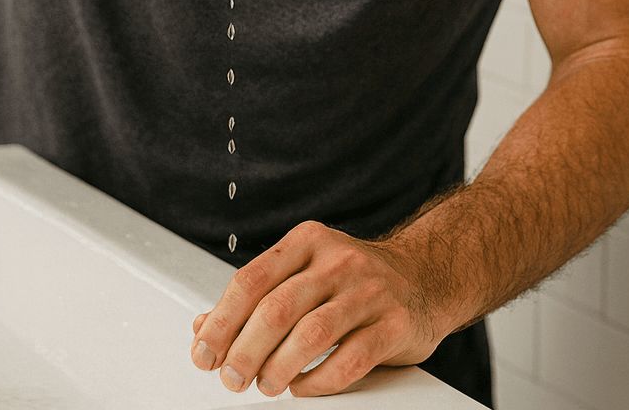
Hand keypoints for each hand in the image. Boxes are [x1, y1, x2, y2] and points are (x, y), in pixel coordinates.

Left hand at [189, 220, 444, 397]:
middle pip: (277, 308)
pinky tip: (303, 386)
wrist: (425, 277)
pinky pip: (350, 359)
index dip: (221, 321)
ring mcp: (369, 290)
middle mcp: (338, 260)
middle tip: (231, 378)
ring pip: (312, 333)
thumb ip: (258, 298)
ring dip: (279, 367)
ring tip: (266, 386)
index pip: (252, 280)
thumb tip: (204, 327)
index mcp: (308, 241)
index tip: (203, 352)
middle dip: (245, 350)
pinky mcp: (395, 323)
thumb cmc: (354, 280)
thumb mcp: (304, 273)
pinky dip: (319, 380)